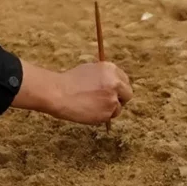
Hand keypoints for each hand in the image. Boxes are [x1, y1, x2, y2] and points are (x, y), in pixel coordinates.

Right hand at [12, 60, 132, 125]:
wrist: (59, 93)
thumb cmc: (69, 81)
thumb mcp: (89, 70)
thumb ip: (104, 76)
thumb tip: (114, 83)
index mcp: (110, 69)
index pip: (124, 80)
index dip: (119, 87)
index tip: (114, 92)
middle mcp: (115, 82)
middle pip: (127, 94)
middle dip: (120, 99)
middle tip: (108, 103)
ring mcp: (113, 97)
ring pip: (118, 108)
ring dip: (109, 109)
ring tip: (91, 106)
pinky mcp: (109, 111)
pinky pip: (109, 117)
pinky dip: (101, 117)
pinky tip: (89, 111)